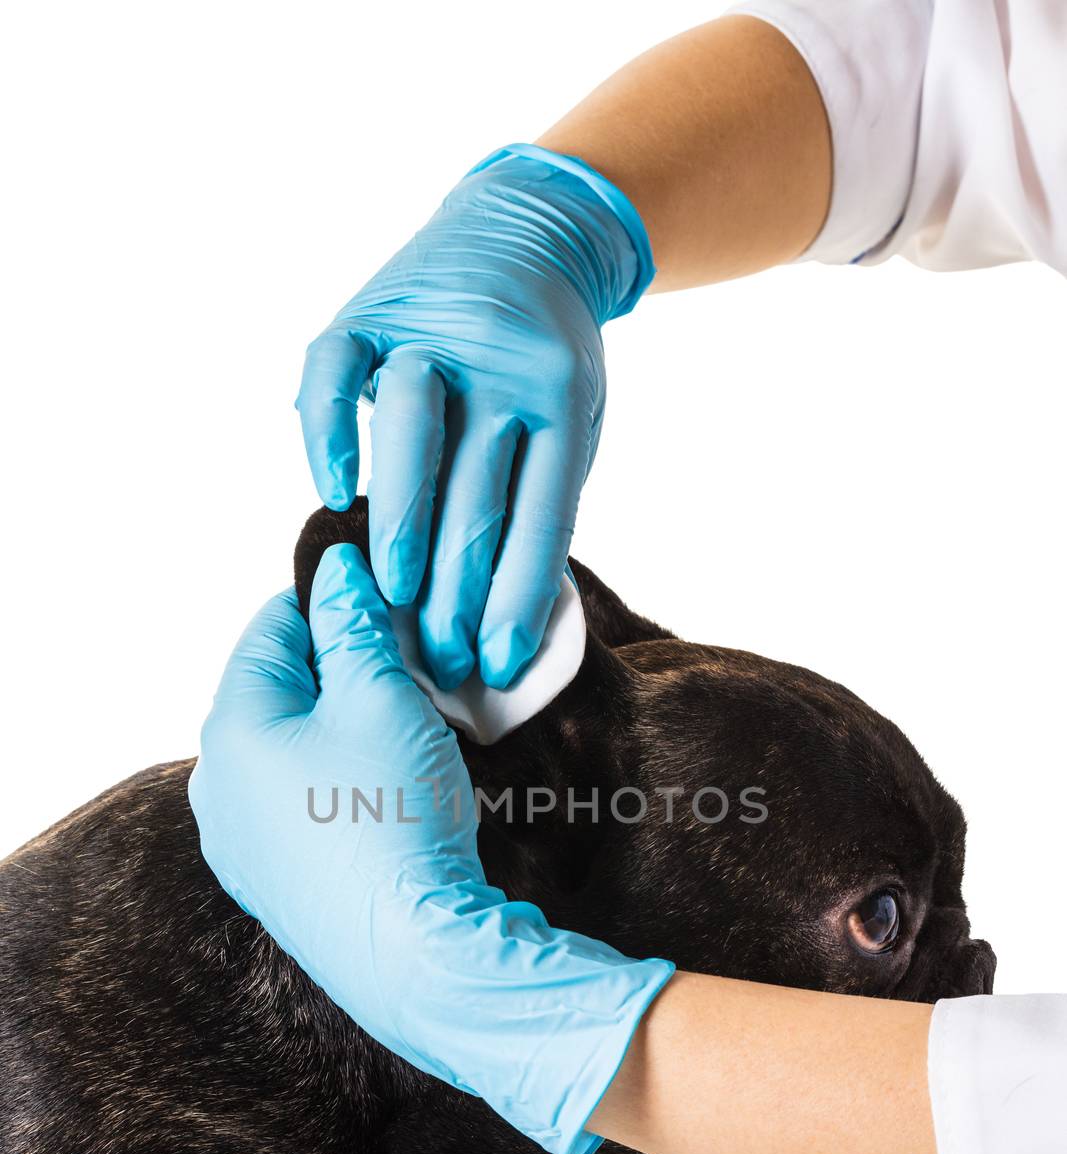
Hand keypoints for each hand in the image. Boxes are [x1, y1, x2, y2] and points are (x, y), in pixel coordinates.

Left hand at [189, 543, 672, 1153]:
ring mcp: (241, 846)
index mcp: (230, 725)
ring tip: (415, 744)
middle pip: (283, 693)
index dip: (339, 606)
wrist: (415, 958)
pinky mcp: (276, 889)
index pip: (274, 626)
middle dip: (349, 676)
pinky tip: (393, 805)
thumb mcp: (382, 697)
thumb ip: (355, 626)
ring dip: (348, 734)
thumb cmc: (394, 819)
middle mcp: (217, 786)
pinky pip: (303, 812)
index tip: (395, 611)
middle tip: (417, 680)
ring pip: (294, 754)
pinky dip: (343, 791)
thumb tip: (335, 570)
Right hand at [296, 145, 652, 691]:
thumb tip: (502, 612)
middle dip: (455, 586)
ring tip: (390, 592)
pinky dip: (328, 427)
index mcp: (561, 400)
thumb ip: (539, 495)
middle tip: (436, 656)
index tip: (496, 667)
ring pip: (412, 429)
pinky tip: (331, 489)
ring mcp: (433, 333)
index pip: (542, 516)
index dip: (517, 598)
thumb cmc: (547, 361)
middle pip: (475, 489)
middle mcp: (500, 365)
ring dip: (401, 517)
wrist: (528, 229)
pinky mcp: (370, 311)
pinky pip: (338, 370)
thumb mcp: (572, 421)